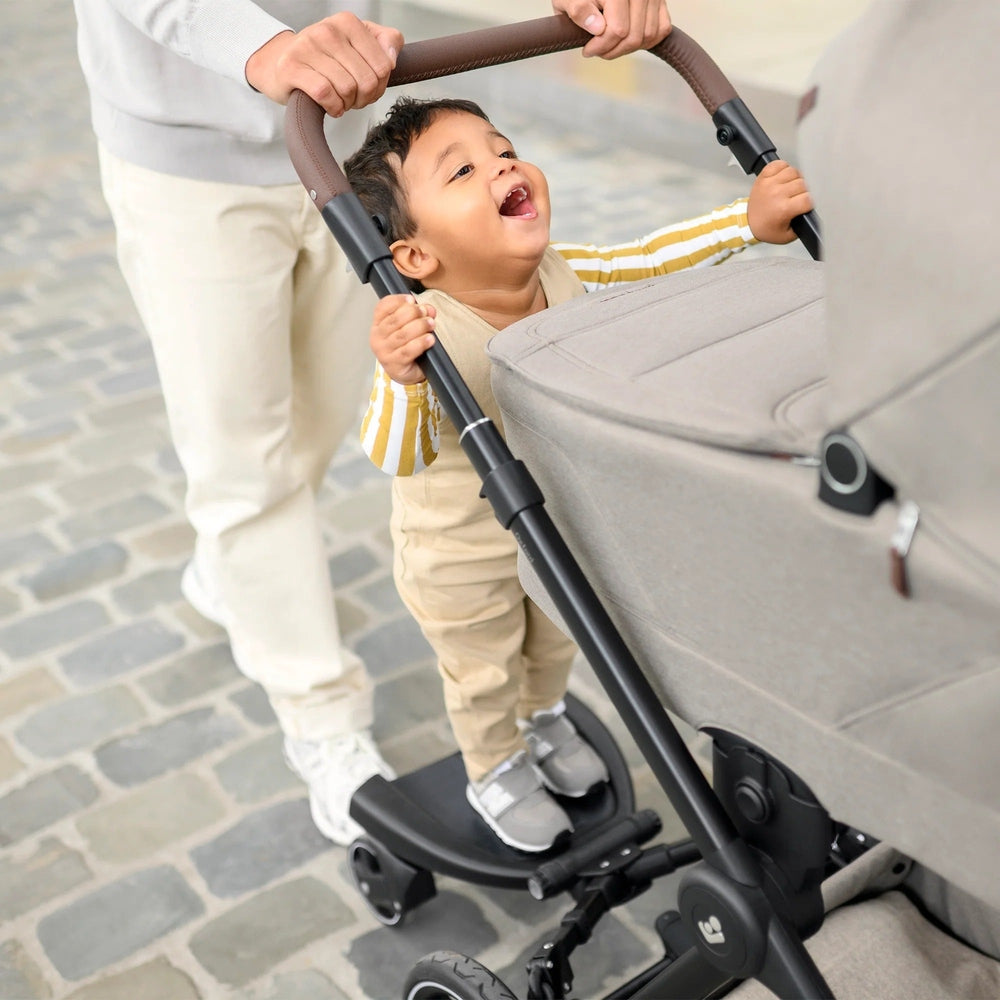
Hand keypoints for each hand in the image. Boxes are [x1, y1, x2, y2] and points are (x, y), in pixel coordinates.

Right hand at [245, 12, 402, 116]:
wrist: (282, 63)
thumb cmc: (327, 59)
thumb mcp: (359, 44)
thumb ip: (386, 43)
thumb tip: (391, 60)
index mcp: (348, 22)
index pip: (384, 66)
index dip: (380, 85)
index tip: (367, 87)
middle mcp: (327, 29)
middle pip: (367, 80)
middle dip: (364, 98)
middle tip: (353, 98)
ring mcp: (306, 47)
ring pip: (347, 88)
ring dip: (347, 104)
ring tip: (340, 100)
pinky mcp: (291, 67)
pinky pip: (325, 94)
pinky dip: (333, 107)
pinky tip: (330, 106)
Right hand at [371, 295, 436, 383]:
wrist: (406, 373)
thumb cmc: (405, 347)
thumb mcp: (410, 327)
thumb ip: (419, 315)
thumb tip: (429, 309)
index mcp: (378, 324)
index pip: (383, 307)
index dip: (397, 300)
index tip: (411, 299)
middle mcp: (377, 337)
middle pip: (394, 320)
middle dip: (413, 313)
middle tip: (426, 313)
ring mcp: (384, 352)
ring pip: (402, 335)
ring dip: (420, 326)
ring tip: (431, 324)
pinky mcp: (394, 364)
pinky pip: (408, 351)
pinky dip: (420, 343)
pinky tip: (429, 339)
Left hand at [552, 0, 670, 57]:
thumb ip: (579, 9)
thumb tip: (597, 28)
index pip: (617, 30)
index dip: (601, 47)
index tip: (588, 51)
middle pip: (634, 36)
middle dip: (613, 50)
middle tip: (598, 50)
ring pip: (648, 36)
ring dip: (628, 48)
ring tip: (610, 44)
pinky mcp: (660, 1)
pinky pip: (661, 29)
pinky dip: (646, 41)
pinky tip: (627, 40)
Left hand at [747, 160, 812, 244]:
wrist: (748, 223)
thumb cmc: (766, 228)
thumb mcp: (788, 235)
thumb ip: (802, 224)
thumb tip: (812, 211)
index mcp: (783, 209)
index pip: (807, 198)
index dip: (810, 202)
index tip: (806, 205)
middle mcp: (777, 193)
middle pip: (803, 183)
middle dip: (804, 191)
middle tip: (797, 198)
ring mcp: (769, 183)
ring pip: (793, 171)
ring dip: (795, 179)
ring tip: (791, 188)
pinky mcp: (763, 176)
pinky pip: (779, 164)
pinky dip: (784, 168)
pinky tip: (783, 178)